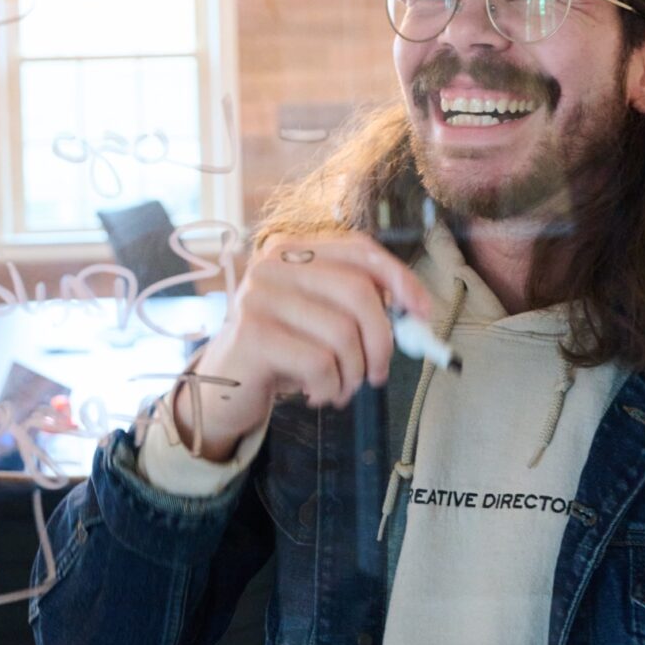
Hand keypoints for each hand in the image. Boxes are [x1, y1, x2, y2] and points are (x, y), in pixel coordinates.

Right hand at [174, 232, 433, 460]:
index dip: (400, 278)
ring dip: (353, 374)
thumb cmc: (281, 354)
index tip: (423, 313)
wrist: (221, 391)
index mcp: (292, 249)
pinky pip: (319, 363)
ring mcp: (258, 297)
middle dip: (381, 340)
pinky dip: (330, 388)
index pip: (359, 250)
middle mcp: (271, 264)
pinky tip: (316, 395)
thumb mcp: (318, 320)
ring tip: (340, 389)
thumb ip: (358, 307)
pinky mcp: (252, 335)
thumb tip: (417, 313)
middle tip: (377, 373)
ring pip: (342, 333)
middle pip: (357, 291)